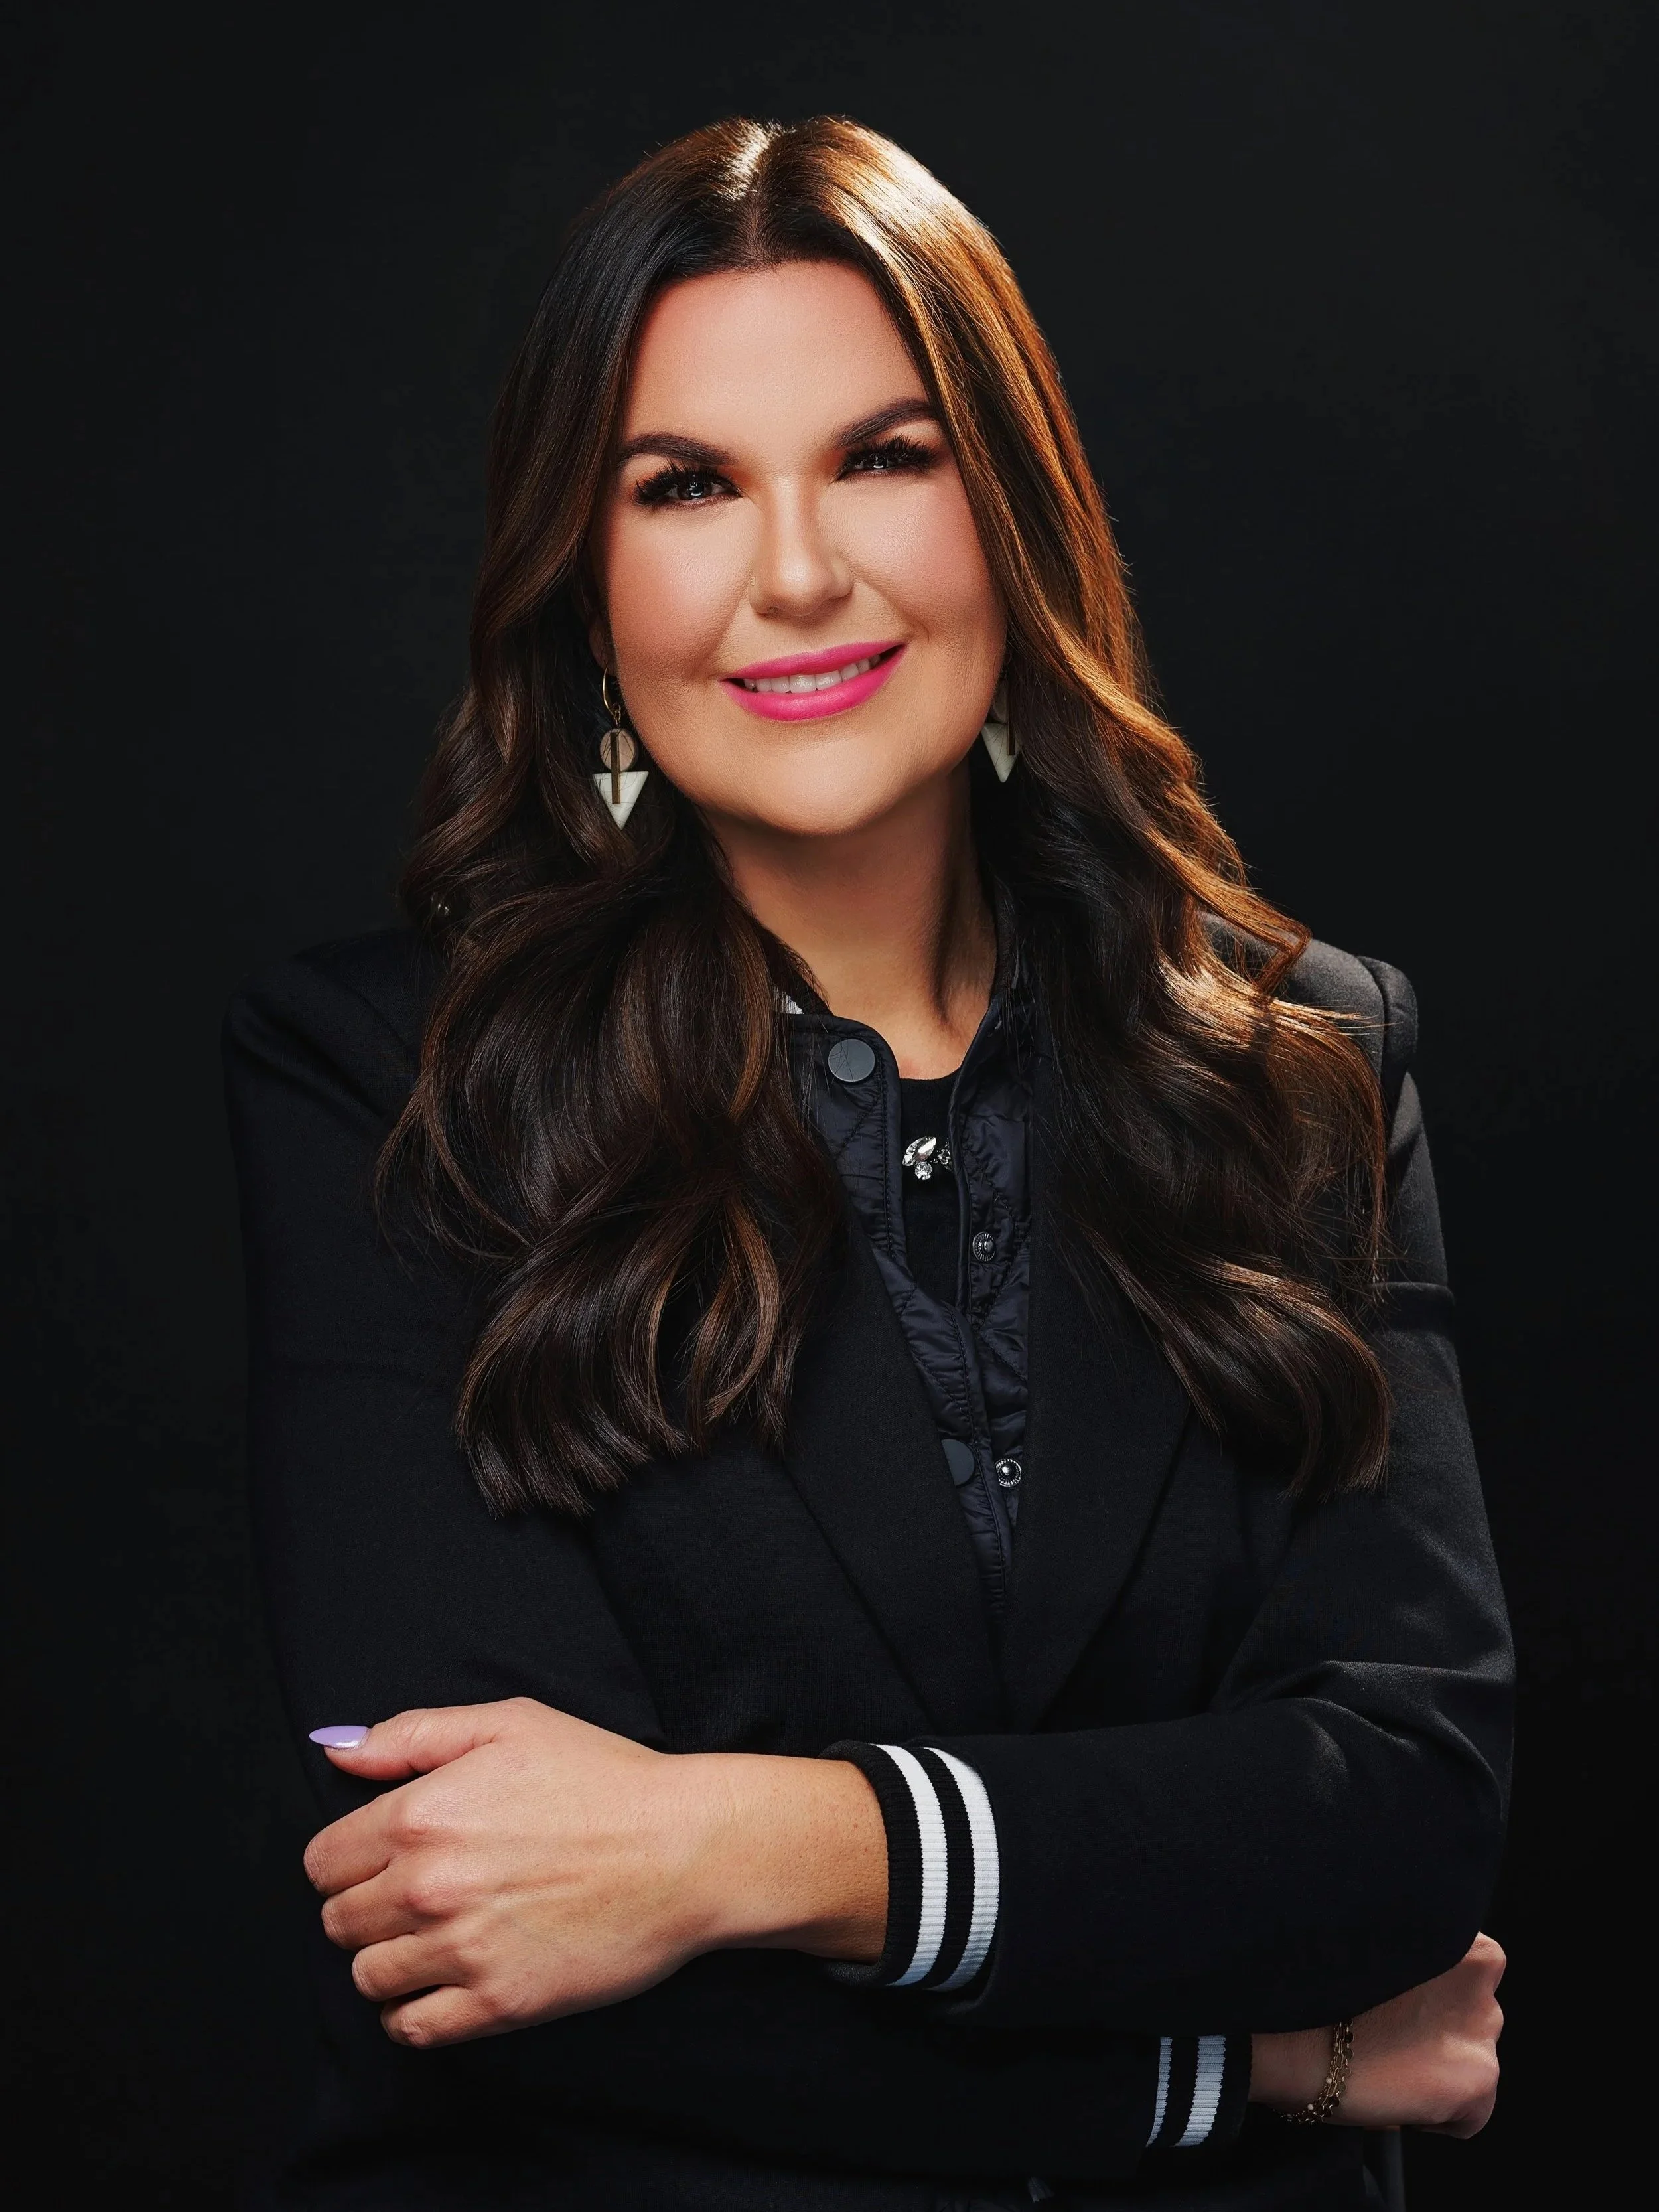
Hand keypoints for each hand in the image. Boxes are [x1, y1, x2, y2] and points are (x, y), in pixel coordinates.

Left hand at [304, 1697, 885, 2047]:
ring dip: (388, 1961)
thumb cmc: (604, 1779)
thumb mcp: (510, 1724)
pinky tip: (443, 1985)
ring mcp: (461, 1950)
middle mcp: (428, 1886)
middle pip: (338, 1922)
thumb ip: (413, 1735)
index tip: (383, 1859)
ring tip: (432, 1940)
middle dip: (365, 1908)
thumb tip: (336, 1750)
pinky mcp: (498, 2003)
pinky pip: (412, 2029)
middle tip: (416, 1896)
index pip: (322, 1862)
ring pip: (368, 1978)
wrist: (684, 1848)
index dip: (348, 1859)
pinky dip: (413, 2013)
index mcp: (421, 1815)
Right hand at [1251, 1934, 1504, 2135]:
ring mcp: (1484, 2025)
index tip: (1394, 2008)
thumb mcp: (1372, 1947)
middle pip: (1467, 2018)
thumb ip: (1407, 1959)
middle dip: (1437, 2032)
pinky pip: (1470, 2115)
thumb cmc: (1316, 1988)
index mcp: (1454, 1933)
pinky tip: (1396, 2097)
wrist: (1294, 2033)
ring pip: (1471, 2063)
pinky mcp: (1481, 2077)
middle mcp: (1481, 1973)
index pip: (1462, 1974)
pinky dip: (1438, 2117)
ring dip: (1439, 2070)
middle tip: (1388, 2040)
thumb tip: (1413, 1994)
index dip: (1425, 1997)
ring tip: (1388, 2068)